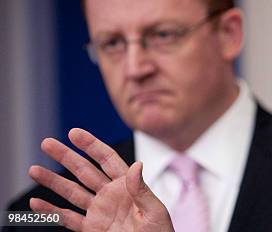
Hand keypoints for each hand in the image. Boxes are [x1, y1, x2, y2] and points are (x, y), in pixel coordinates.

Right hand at [28, 128, 173, 231]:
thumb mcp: (154, 210)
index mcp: (127, 186)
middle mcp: (110, 195)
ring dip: (53, 181)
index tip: (74, 133)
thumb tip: (136, 165)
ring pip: (72, 192)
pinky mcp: (91, 229)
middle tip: (47, 143)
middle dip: (65, 157)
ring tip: (34, 170)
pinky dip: (51, 211)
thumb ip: (142, 189)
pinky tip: (36, 202)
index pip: (107, 159)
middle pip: (84, 171)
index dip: (91, 145)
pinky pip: (68, 218)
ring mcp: (98, 211)